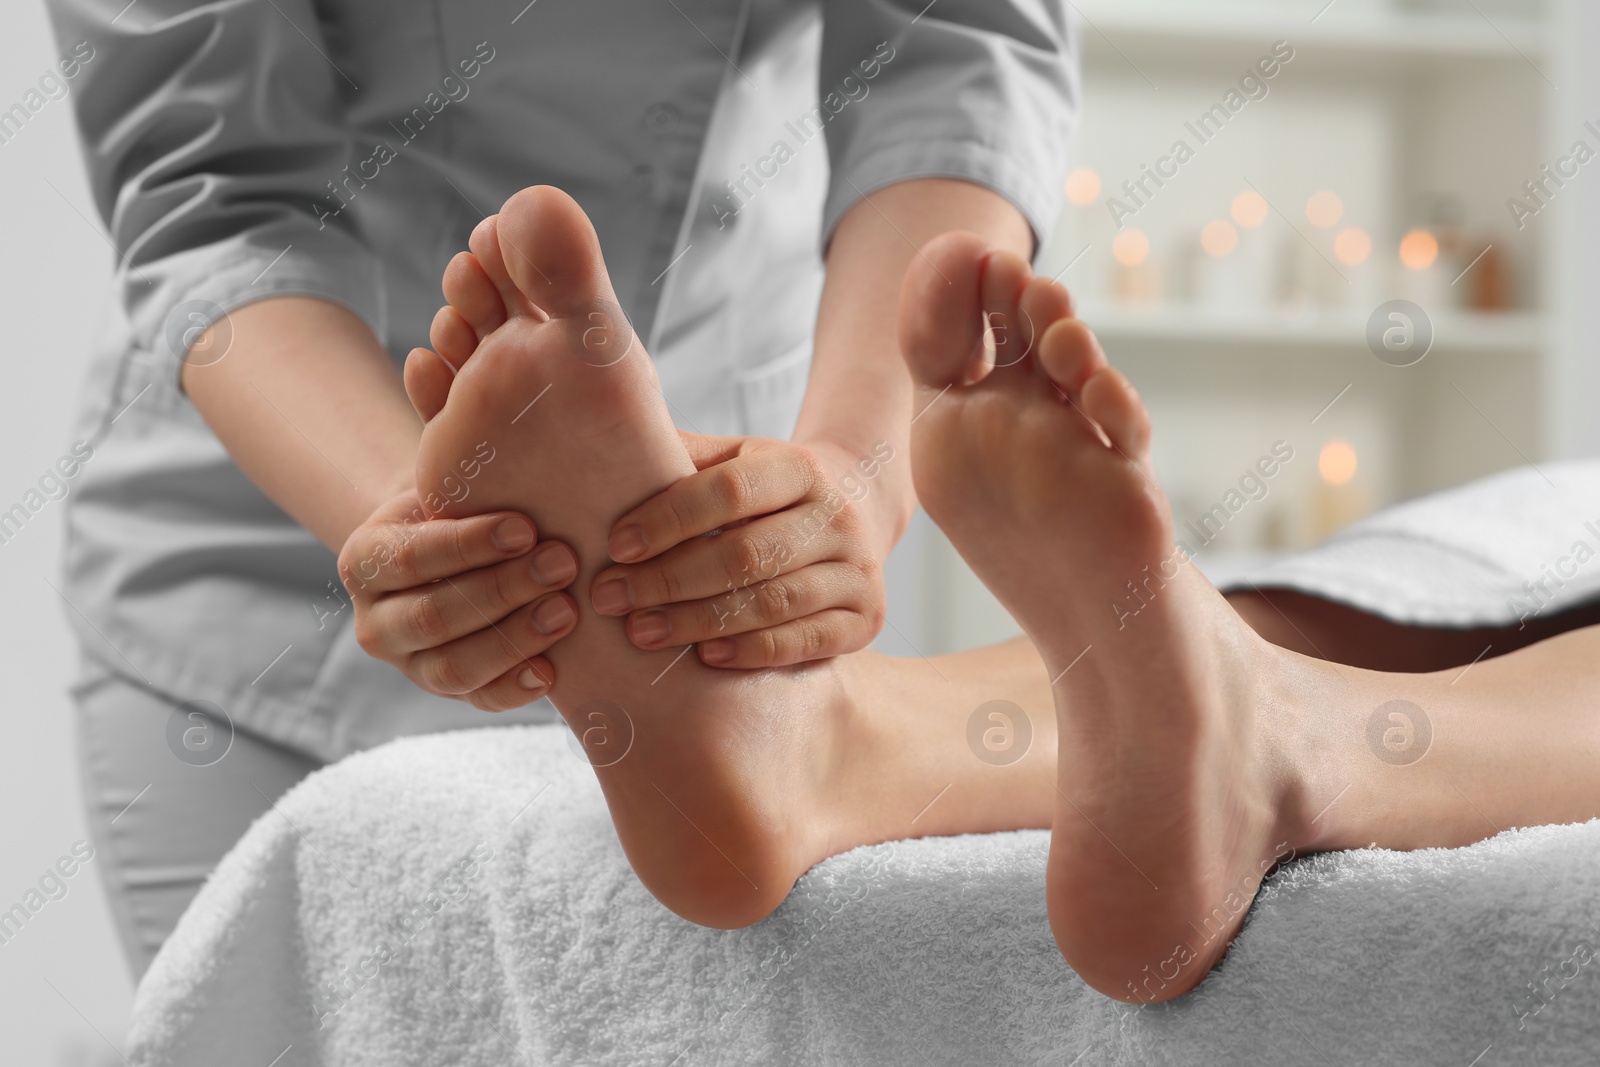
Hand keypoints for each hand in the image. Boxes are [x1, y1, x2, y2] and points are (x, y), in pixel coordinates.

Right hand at [339, 490, 579, 709]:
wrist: (448, 551)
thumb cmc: (456, 511)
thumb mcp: (447, 491)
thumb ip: (469, 494)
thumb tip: (520, 493)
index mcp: (365, 562)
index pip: (411, 557)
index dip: (469, 546)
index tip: (525, 529)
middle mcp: (375, 622)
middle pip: (433, 616)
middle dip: (502, 591)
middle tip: (561, 565)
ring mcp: (408, 664)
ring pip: (452, 667)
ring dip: (514, 640)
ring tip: (565, 610)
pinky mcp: (446, 692)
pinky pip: (479, 700)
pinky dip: (515, 688)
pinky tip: (550, 669)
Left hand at [589, 433, 891, 667]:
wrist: (856, 515)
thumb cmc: (770, 492)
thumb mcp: (735, 459)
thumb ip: (682, 457)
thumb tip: (607, 444)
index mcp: (801, 467)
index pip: (730, 491)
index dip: (668, 519)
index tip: (616, 545)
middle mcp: (838, 517)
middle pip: (745, 554)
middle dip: (669, 580)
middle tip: (611, 598)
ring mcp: (858, 571)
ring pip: (771, 603)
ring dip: (697, 621)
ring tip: (641, 631)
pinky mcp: (866, 621)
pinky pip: (802, 642)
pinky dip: (749, 652)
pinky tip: (703, 656)